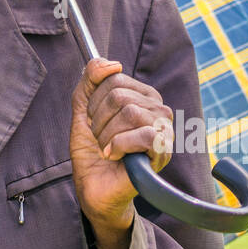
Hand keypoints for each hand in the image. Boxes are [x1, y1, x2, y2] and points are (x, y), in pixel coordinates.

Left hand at [70, 57, 173, 240]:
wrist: (93, 185)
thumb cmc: (92, 149)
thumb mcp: (83, 107)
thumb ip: (91, 78)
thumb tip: (112, 63)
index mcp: (143, 95)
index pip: (114, 79)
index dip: (94, 101)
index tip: (94, 120)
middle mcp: (158, 109)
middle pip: (120, 95)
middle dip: (99, 120)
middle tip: (100, 137)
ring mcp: (164, 130)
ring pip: (129, 113)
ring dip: (107, 135)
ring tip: (107, 148)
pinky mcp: (164, 151)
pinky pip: (141, 135)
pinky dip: (118, 146)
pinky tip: (115, 156)